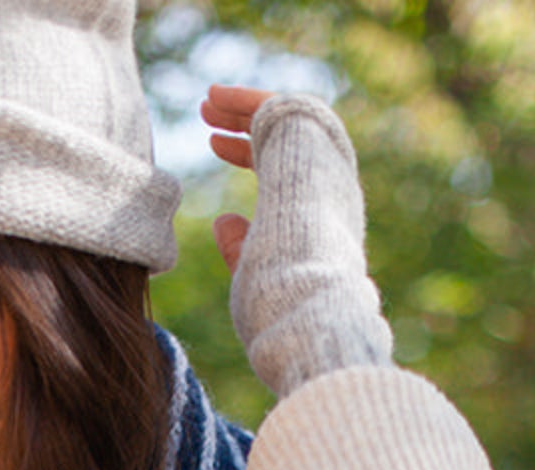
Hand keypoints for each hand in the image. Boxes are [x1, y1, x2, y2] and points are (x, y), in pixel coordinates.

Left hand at [198, 88, 393, 398]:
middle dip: (246, 126)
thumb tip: (221, 221)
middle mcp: (328, 188)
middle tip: (209, 115)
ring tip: (206, 102)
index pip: (286, 173)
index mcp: (321, 219)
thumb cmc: (282, 306)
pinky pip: (279, 108)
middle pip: (285, 142)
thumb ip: (240, 249)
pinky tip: (215, 98)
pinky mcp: (314, 145)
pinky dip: (247, 101)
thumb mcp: (255, 275)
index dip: (250, 156)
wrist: (307, 300)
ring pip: (283, 121)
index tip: (216, 146)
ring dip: (243, 108)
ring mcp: (324, 164)